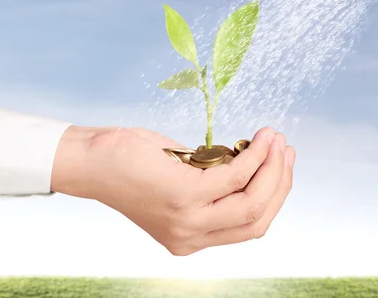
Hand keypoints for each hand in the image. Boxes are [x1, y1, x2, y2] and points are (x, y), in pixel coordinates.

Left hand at [51, 125, 294, 255]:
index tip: (283, 164)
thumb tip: (254, 163)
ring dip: (272, 166)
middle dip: (280, 182)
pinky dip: (254, 154)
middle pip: (258, 219)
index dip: (274, 196)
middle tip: (286, 149)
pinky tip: (260, 137)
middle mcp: (191, 238)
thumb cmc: (134, 165)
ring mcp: (188, 220)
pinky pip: (236, 175)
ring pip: (252, 201)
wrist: (91, 162)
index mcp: (191, 239)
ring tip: (276, 138)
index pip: (250, 227)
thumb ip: (214, 184)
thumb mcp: (180, 181)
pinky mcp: (184, 196)